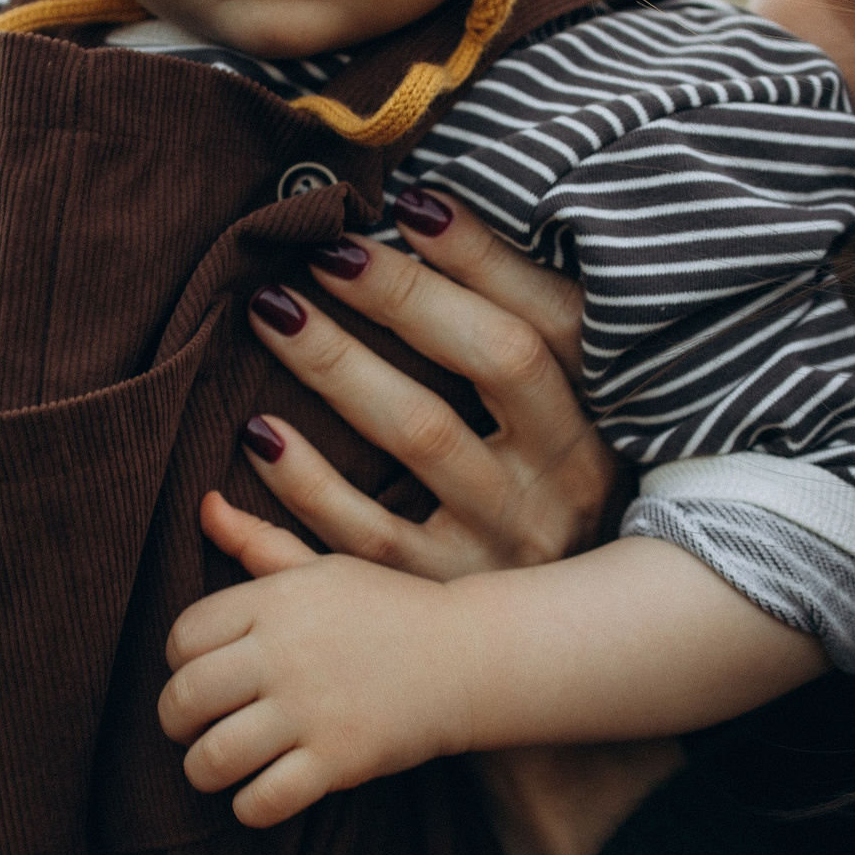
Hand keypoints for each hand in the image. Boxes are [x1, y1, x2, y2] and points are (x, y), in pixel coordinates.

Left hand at [162, 510, 477, 826]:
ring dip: (203, 769)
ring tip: (219, 765)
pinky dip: (247, 807)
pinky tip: (259, 793)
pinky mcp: (338, 759)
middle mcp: (285, 652)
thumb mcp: (323, 566)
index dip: (178, 661)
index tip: (201, 671)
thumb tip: (206, 506)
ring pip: (211, 758)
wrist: (469, 655)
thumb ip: (259, 542)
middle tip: (194, 726)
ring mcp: (311, 708)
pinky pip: (261, 801)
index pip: (182, 636)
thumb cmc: (388, 609)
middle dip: (176, 721)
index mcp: (276, 599)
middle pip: (184, 699)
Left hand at [236, 189, 614, 581]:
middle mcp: (563, 480)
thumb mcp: (562, 419)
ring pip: (421, 437)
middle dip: (403, 297)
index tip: (409, 203)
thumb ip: (513, 328)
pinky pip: (362, 537)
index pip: (545, 321)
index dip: (482, 260)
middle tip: (324, 250)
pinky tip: (258, 436)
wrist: (564, 651)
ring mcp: (505, 544)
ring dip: (341, 369)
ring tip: (274, 314)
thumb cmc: (545, 496)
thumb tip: (423, 215)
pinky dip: (303, 489)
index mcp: (597, 421)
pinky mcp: (441, 601)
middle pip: (488, 364)